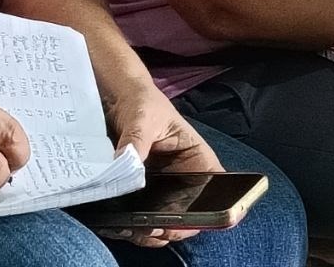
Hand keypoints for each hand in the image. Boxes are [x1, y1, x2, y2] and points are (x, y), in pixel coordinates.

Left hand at [99, 82, 222, 246]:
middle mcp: (184, 181)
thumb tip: (126, 167)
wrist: (117, 100)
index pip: (216, 193)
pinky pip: (140, 220)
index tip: (184, 222)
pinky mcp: (140, 198)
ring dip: (149, 233)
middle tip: (151, 229)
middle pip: (189, 217)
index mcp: (198, 160)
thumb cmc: (142, 104)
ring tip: (131, 229)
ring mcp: (162, 193)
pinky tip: (117, 226)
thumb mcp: (143, 119)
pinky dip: (131, 227)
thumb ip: (137, 142)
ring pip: (164, 224)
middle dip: (172, 229)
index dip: (208, 213)